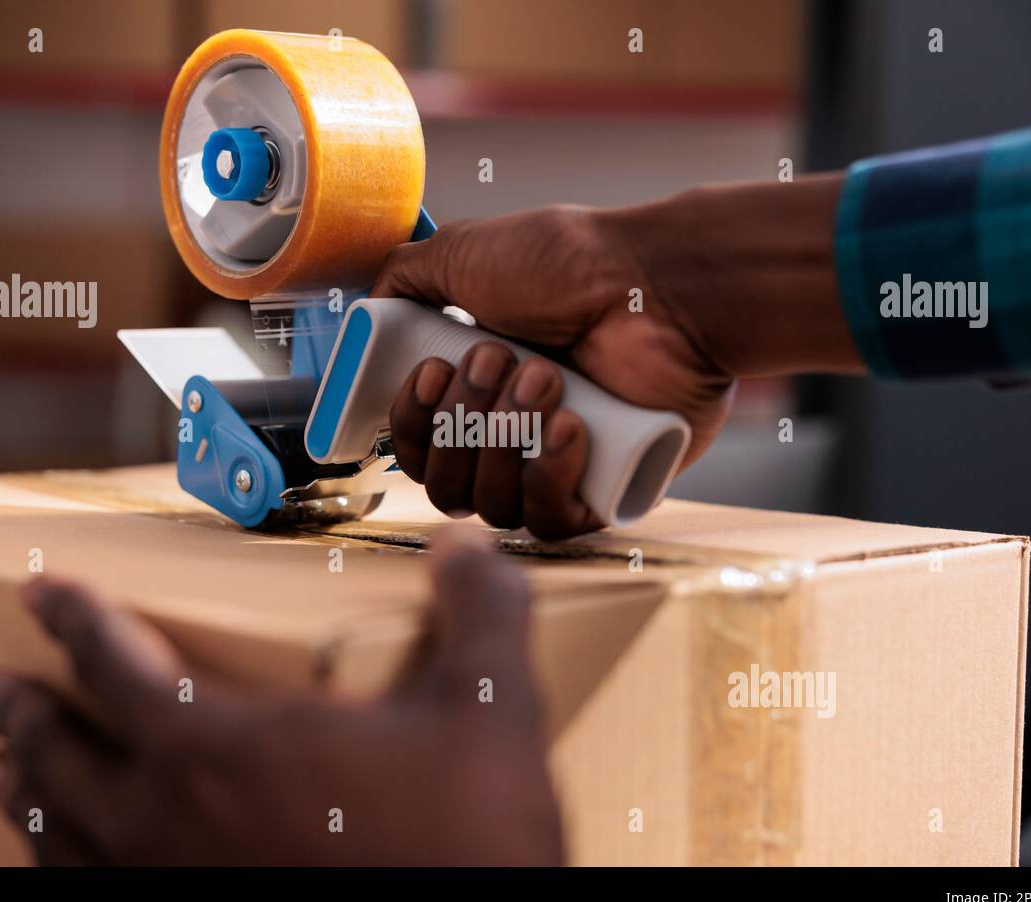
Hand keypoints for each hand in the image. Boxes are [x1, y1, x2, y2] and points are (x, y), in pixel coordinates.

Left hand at [0, 527, 562, 865]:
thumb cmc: (462, 846)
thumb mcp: (488, 713)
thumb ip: (478, 613)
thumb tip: (471, 544)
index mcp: (221, 748)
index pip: (117, 664)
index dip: (76, 619)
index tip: (43, 594)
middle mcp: (167, 823)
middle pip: (60, 755)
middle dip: (24, 712)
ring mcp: (166, 893)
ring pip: (60, 837)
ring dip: (23, 793)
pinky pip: (88, 899)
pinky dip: (60, 871)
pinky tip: (67, 868)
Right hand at [374, 205, 734, 539]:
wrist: (659, 284)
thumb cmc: (570, 263)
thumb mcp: (463, 252)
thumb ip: (404, 279)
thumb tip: (371, 313)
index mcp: (475, 394)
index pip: (417, 449)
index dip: (412, 425)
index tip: (433, 373)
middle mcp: (510, 437)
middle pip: (444, 486)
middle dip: (462, 423)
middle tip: (503, 358)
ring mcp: (557, 469)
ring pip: (490, 505)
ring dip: (505, 438)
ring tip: (548, 377)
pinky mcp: (603, 493)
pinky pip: (548, 520)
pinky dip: (547, 476)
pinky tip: (570, 426)